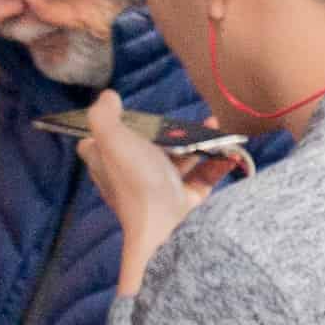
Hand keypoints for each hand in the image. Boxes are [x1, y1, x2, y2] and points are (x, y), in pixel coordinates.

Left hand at [74, 93, 203, 282]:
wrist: (167, 227)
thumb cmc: (136, 181)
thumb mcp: (112, 140)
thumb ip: (102, 115)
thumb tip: (107, 96)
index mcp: (109, 166)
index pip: (96, 148)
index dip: (105, 132)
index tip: (123, 118)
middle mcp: (132, 178)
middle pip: (144, 149)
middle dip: (168, 130)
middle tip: (183, 118)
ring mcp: (160, 190)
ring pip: (178, 160)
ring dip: (199, 141)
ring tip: (215, 125)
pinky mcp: (185, 199)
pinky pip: (202, 177)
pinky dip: (216, 163)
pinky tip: (228, 150)